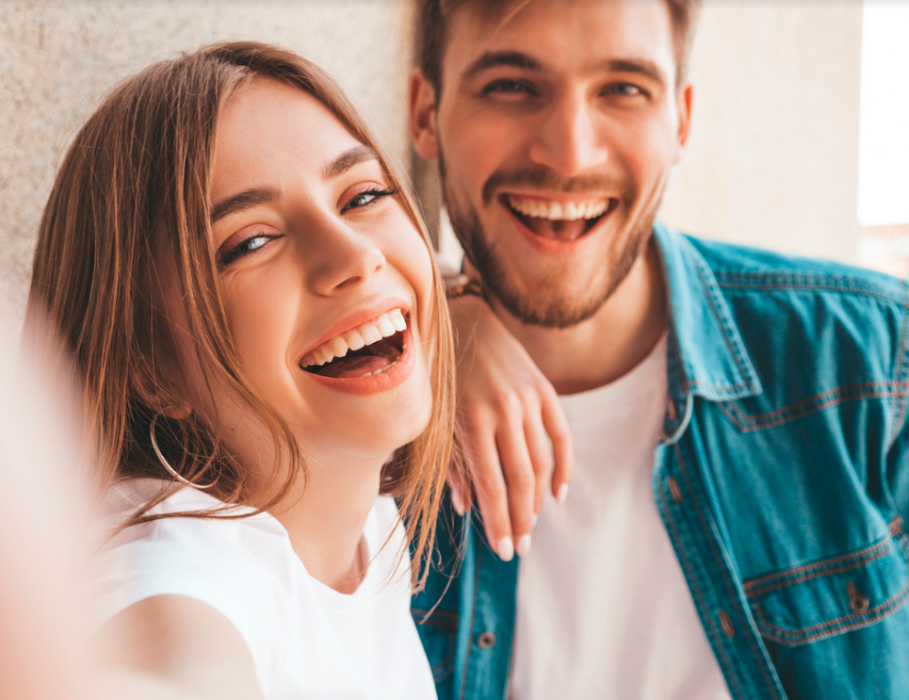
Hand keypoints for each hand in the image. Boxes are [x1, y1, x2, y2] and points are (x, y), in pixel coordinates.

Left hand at [448, 294, 572, 560]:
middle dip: (522, 519)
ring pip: (542, 463)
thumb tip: (467, 509)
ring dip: (538, 499)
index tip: (504, 550)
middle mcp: (504, 412)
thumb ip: (452, 465)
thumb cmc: (441, 378)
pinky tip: (559, 494)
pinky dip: (564, 468)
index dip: (500, 522)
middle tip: (522, 547)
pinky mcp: (544, 390)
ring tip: (531, 523)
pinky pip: (562, 437)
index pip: (492, 486)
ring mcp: (528, 400)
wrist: (464, 321)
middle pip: (521, 481)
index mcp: (472, 422)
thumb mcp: (437, 421)